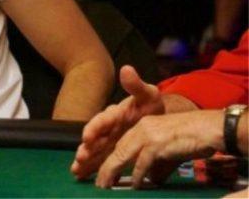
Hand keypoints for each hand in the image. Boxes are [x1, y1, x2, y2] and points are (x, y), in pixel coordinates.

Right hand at [71, 65, 164, 178]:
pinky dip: (90, 167)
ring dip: (85, 159)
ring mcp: (108, 141)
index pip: (103, 120)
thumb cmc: (149, 106)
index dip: (94, 128)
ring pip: (94, 150)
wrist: (154, 118)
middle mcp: (107, 128)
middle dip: (87, 148)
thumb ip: (136, 85)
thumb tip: (126, 69)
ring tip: (77, 170)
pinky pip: (99, 159)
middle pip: (94, 139)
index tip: (87, 136)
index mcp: (115, 114)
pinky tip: (80, 175)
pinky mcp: (111, 151)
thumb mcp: (147, 94)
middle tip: (80, 157)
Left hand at [95, 110, 223, 187]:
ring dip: (112, 172)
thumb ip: (158, 163)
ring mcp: (148, 133)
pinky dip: (137, 176)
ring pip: (122, 155)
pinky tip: (135, 185)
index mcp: (142, 126)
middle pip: (117, 150)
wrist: (212, 128)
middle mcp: (141, 127)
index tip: (103, 174)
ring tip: (106, 186)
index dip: (111, 160)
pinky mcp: (157, 143)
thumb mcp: (169, 149)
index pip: (121, 144)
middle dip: (106, 168)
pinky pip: (141, 162)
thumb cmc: (194, 138)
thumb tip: (151, 180)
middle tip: (99, 184)